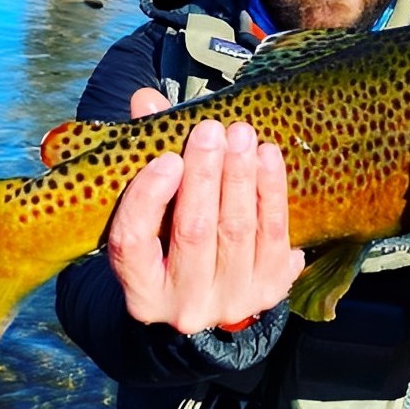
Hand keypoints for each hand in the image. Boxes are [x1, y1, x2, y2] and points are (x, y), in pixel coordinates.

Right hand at [105, 88, 305, 333]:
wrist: (221, 291)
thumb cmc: (175, 241)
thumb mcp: (153, 213)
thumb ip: (145, 157)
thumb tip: (147, 100)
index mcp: (142, 294)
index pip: (133, 243)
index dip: (149, 198)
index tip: (167, 158)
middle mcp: (185, 308)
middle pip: (193, 232)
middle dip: (205, 175)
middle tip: (212, 130)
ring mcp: (232, 302)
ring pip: (238, 231)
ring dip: (241, 177)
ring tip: (242, 134)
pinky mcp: (272, 290)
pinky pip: (276, 234)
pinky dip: (271, 192)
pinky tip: (268, 156)